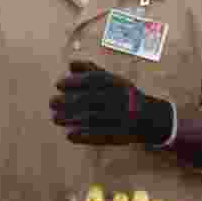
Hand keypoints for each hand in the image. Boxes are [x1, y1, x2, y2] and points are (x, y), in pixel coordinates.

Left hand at [50, 60, 172, 145]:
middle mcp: (118, 100)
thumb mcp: (112, 79)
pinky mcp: (119, 135)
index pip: (92, 80)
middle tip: (52, 102)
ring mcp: (119, 118)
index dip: (74, 82)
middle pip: (89, 100)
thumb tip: (70, 63)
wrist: (150, 117)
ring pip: (91, 119)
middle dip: (67, 101)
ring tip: (55, 118)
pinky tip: (69, 135)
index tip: (58, 84)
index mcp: (116, 84)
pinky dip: (83, 137)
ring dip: (71, 119)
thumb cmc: (124, 94)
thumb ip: (91, 70)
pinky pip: (99, 136)